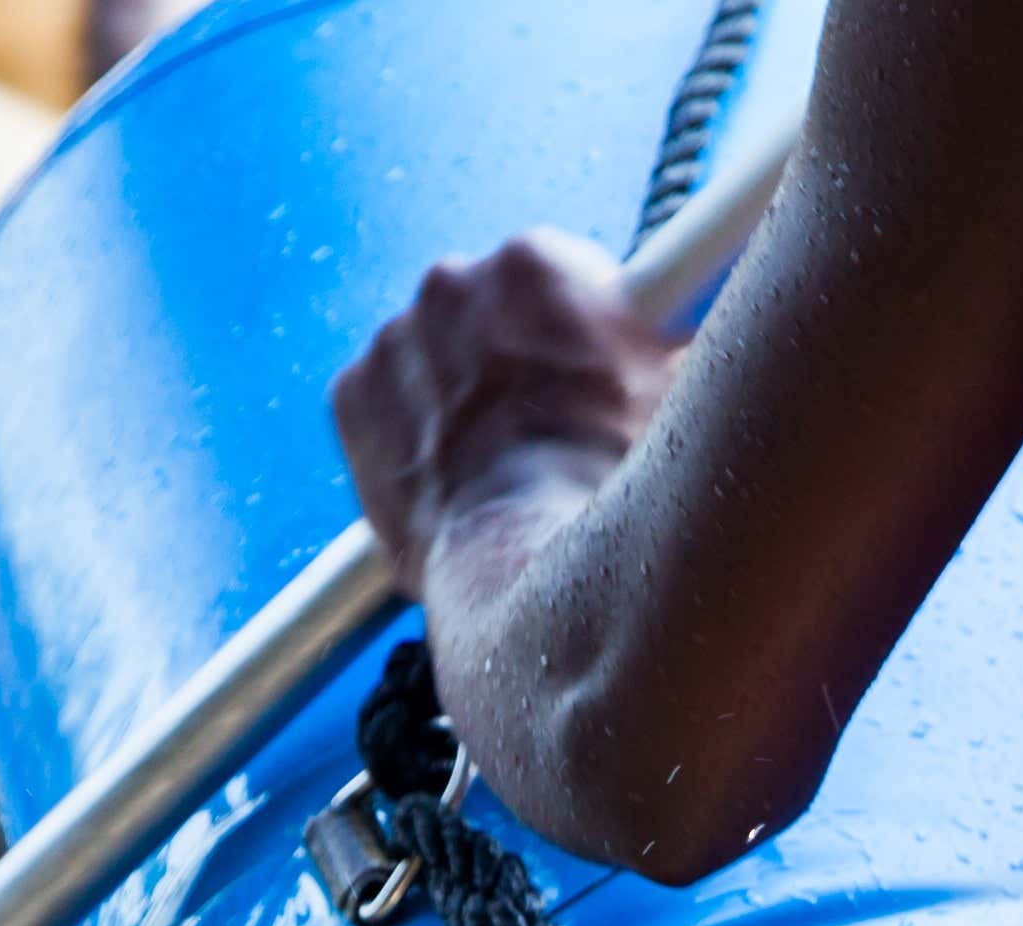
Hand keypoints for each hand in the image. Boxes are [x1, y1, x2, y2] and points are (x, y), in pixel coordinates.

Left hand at [330, 230, 677, 595]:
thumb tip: (672, 346)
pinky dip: (405, 432)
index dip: (574, 329)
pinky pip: (381, 401)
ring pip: (431, 354)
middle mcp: (451, 281)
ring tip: (498, 463)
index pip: (558, 276)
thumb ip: (656, 353)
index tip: (581, 365)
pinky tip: (449, 477)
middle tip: (544, 425)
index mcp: (534, 263)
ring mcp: (391, 337)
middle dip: (509, 357)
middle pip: (486, 309)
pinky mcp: (350, 395)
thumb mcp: (668, 401)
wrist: (520, 565)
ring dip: (456, 393)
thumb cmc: (604, 487)